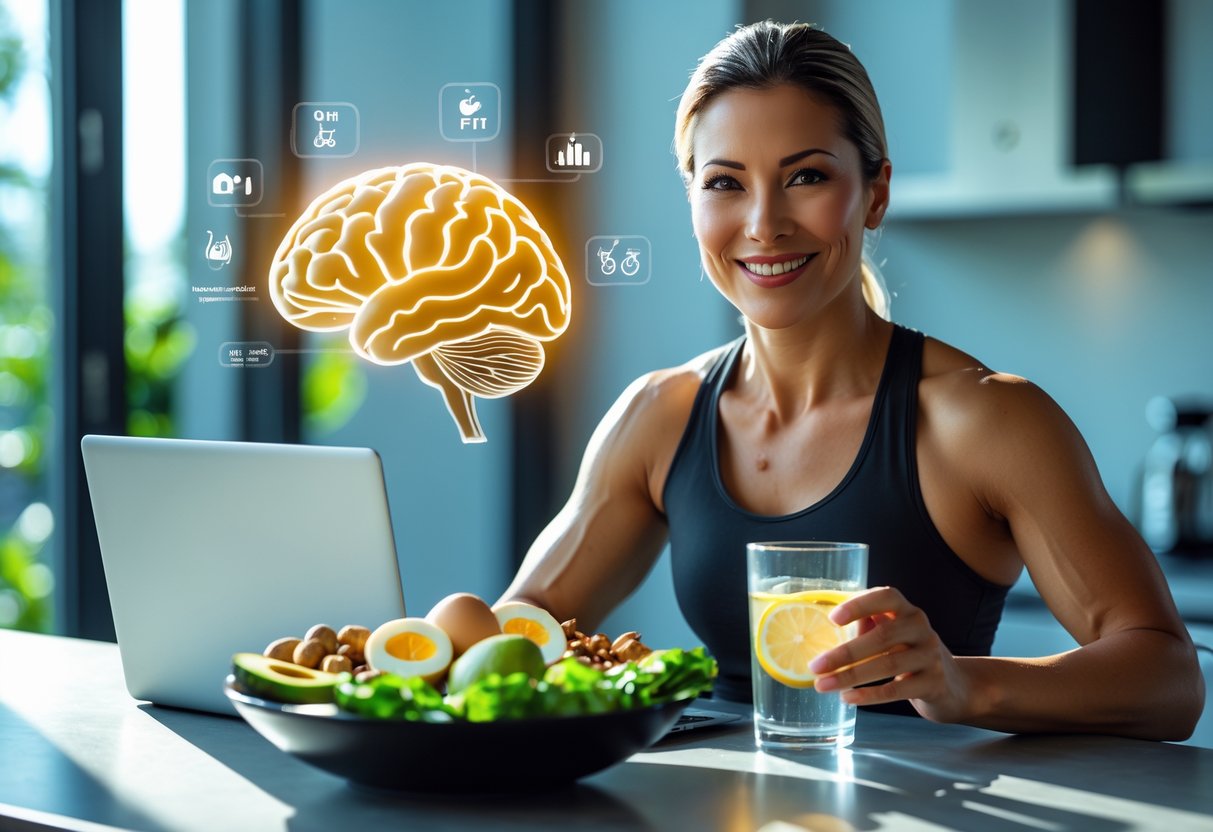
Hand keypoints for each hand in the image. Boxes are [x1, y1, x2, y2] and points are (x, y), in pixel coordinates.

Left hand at [808, 586, 972, 722]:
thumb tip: (830, 628)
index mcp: (908, 611)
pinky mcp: (934, 684)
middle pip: (882, 636)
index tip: (832, 618)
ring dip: (850, 676)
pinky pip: (896, 690)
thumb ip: (868, 627)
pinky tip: (847, 698)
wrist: (955, 686)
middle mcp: (922, 629)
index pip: (887, 597)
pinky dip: (869, 695)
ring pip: (887, 665)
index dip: (860, 604)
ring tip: (823, 685)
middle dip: (844, 653)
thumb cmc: (910, 655)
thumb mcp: (894, 636)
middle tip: (815, 666)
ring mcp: (931, 656)